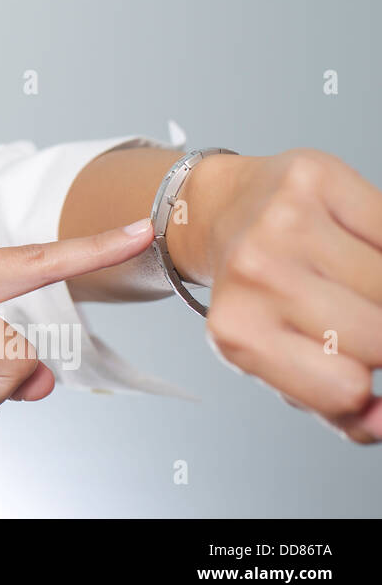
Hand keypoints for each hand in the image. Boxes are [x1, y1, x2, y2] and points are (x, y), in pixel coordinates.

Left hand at [188, 149, 381, 442]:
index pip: (346, 388)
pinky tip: (364, 246)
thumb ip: (337, 407)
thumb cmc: (260, 292)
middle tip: (359, 316)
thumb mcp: (279, 358)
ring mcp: (283, 222)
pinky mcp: (313, 177)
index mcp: (237, 331)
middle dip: (381, 336)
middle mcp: (254, 272)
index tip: (363, 366)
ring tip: (361, 285)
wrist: (219, 211)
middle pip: (378, 337)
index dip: (371, 387)